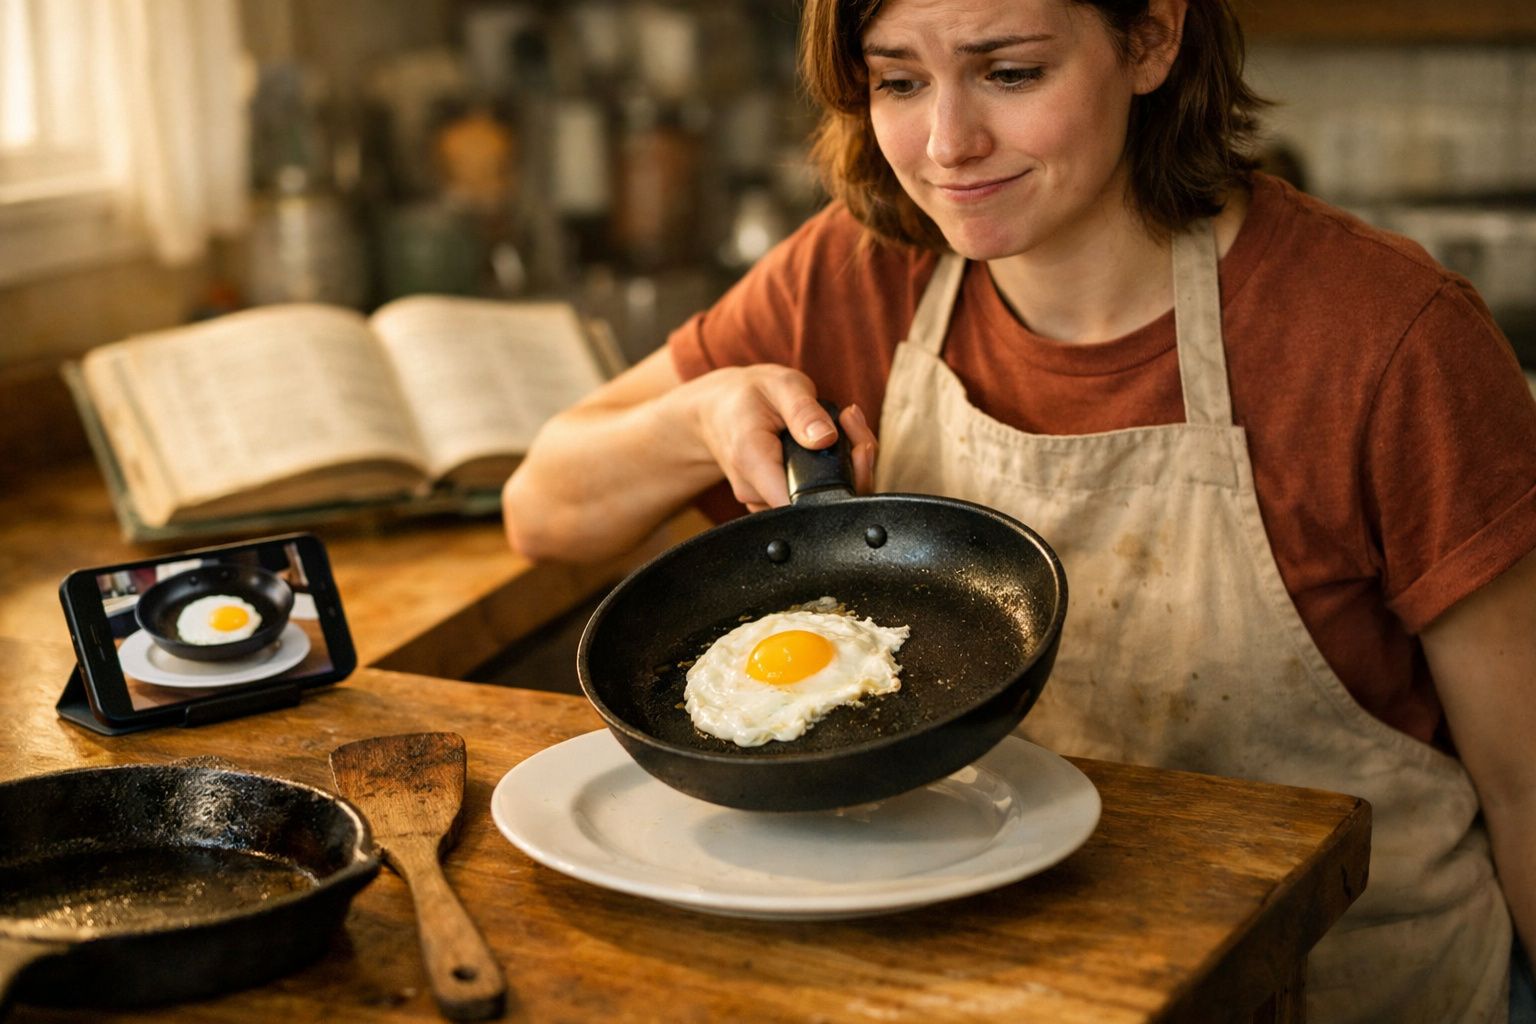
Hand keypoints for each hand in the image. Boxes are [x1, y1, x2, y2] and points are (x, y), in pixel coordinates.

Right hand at [686, 365, 877, 511]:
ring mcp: (763, 501)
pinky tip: (834, 443)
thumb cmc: (747, 396)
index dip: (840, 485)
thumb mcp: (780, 386)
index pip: (802, 502)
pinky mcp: (774, 501)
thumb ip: (803, 411)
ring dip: (845, 470)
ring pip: (818, 503)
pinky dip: (831, 475)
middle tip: (855, 425)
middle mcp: (756, 492)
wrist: (716, 412)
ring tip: (845, 425)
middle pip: (818, 504)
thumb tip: (827, 438)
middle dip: (853, 470)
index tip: (858, 448)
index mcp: (753, 462)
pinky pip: (810, 498)